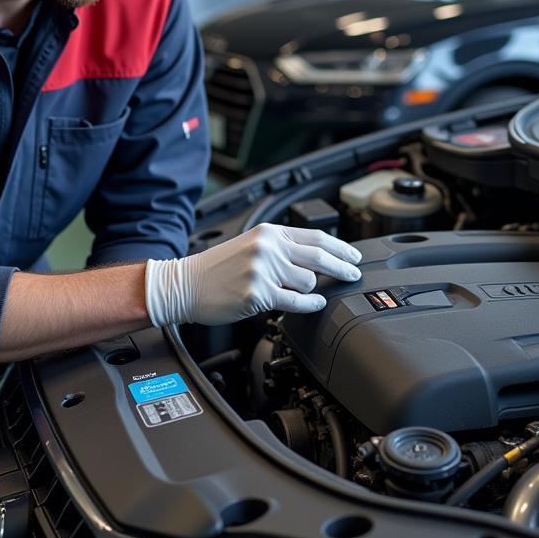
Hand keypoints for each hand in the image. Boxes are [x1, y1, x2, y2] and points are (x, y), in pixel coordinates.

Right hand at [144, 223, 361, 326]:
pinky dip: (311, 304)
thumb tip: (316, 259)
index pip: (316, 237)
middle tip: (354, 274)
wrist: (184, 285)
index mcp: (269, 233)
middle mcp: (268, 248)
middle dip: (343, 267)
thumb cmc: (216, 269)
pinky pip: (297, 301)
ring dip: (313, 289)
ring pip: (309, 282)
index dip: (340, 248)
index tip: (354, 256)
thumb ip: (281, 248)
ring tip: (308, 292)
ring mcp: (263, 271)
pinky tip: (316, 304)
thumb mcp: (250, 245)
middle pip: (320, 257)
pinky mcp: (258, 295)